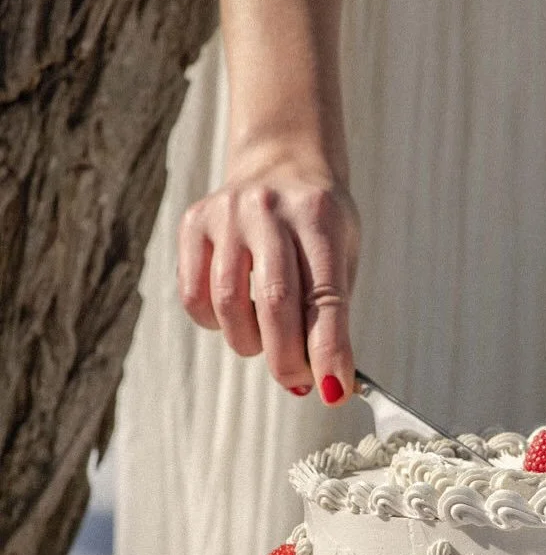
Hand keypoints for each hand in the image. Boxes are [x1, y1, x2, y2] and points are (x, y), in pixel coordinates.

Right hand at [177, 147, 358, 403]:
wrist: (281, 162)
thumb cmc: (318, 225)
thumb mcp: (342, 256)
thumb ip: (333, 315)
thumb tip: (327, 383)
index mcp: (319, 218)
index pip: (325, 297)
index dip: (328, 351)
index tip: (335, 391)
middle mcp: (270, 210)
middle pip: (274, 304)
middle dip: (287, 359)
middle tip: (297, 382)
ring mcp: (227, 214)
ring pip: (228, 305)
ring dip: (251, 343)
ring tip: (267, 340)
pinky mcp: (194, 223)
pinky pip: (195, 296)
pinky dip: (216, 322)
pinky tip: (236, 314)